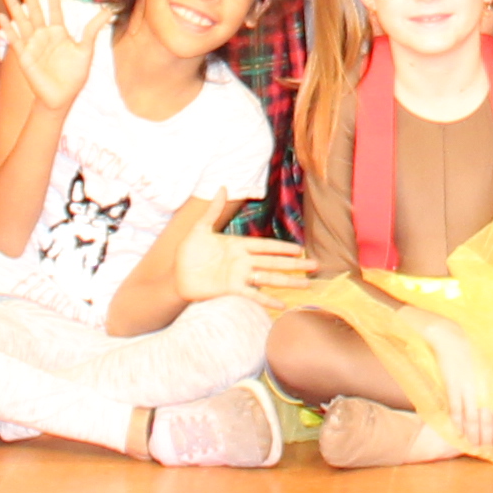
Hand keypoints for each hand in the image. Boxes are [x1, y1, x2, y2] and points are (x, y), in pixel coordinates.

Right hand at [0, 0, 97, 116]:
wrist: (61, 98)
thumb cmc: (74, 76)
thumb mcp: (86, 50)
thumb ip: (92, 30)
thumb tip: (108, 11)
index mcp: (59, 32)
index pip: (54, 6)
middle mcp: (43, 34)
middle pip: (35, 8)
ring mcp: (32, 44)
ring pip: (21, 19)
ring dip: (13, 4)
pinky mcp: (23, 56)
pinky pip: (14, 39)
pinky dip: (7, 28)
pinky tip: (0, 16)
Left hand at [177, 223, 317, 305]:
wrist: (176, 276)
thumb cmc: (188, 252)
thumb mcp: (200, 228)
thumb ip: (214, 211)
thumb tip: (222, 187)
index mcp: (238, 246)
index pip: (266, 246)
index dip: (282, 247)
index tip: (300, 249)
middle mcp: (243, 261)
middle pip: (274, 262)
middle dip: (294, 264)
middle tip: (315, 265)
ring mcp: (239, 276)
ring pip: (268, 278)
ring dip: (288, 281)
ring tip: (306, 285)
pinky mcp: (231, 289)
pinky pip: (252, 294)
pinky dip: (266, 300)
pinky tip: (281, 305)